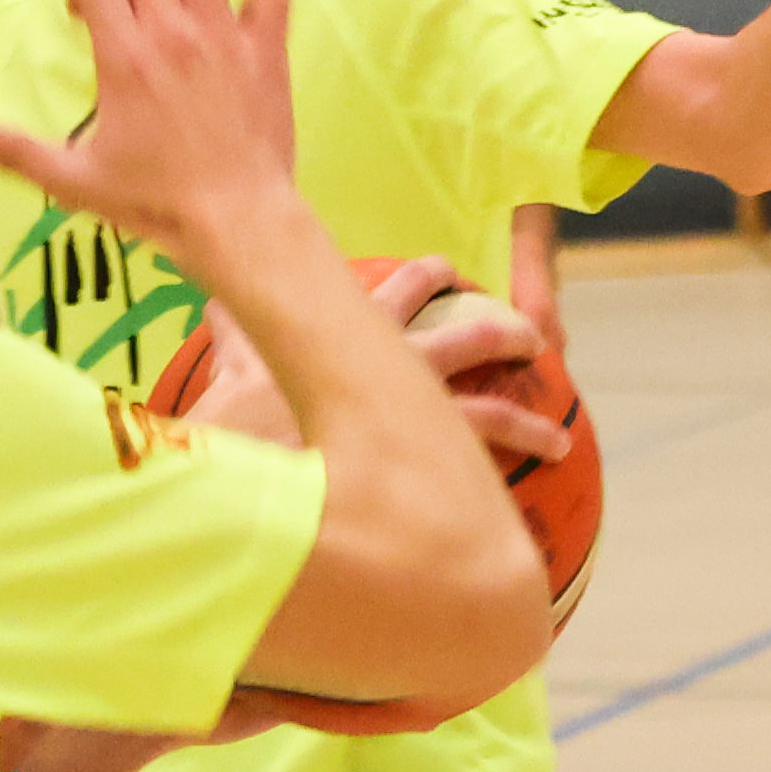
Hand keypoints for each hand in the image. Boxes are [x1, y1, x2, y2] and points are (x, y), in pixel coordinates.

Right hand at [0, 0, 298, 281]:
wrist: (236, 222)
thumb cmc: (153, 205)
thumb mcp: (74, 180)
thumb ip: (13, 150)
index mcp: (123, 56)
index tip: (85, 18)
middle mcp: (173, 32)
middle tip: (130, 2)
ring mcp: (224, 36)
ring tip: (180, 2)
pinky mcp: (266, 50)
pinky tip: (242, 16)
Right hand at [174, 262, 561, 471]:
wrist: (247, 480)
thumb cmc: (230, 425)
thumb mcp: (228, 364)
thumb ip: (231, 331)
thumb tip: (213, 299)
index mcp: (354, 338)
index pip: (400, 293)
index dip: (425, 278)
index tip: (446, 270)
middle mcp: (396, 373)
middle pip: (467, 338)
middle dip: (503, 334)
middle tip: (531, 338)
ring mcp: (415, 424)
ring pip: (490, 413)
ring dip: (528, 422)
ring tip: (558, 438)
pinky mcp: (424, 474)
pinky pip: (479, 481)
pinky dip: (508, 490)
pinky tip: (533, 501)